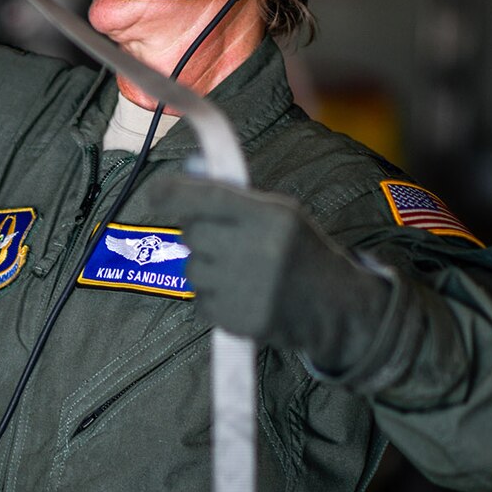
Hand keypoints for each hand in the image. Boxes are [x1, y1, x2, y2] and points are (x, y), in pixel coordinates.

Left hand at [163, 174, 392, 371]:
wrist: (337, 305)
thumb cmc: (301, 252)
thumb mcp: (281, 214)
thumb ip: (236, 197)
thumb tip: (190, 172)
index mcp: (269, 216)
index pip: (209, 198)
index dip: (175, 193)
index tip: (154, 193)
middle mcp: (256, 250)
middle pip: (193, 235)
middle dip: (200, 236)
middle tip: (225, 242)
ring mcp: (247, 289)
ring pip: (192, 271)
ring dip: (206, 270)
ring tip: (239, 273)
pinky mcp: (241, 320)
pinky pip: (202, 304)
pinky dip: (214, 300)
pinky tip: (242, 296)